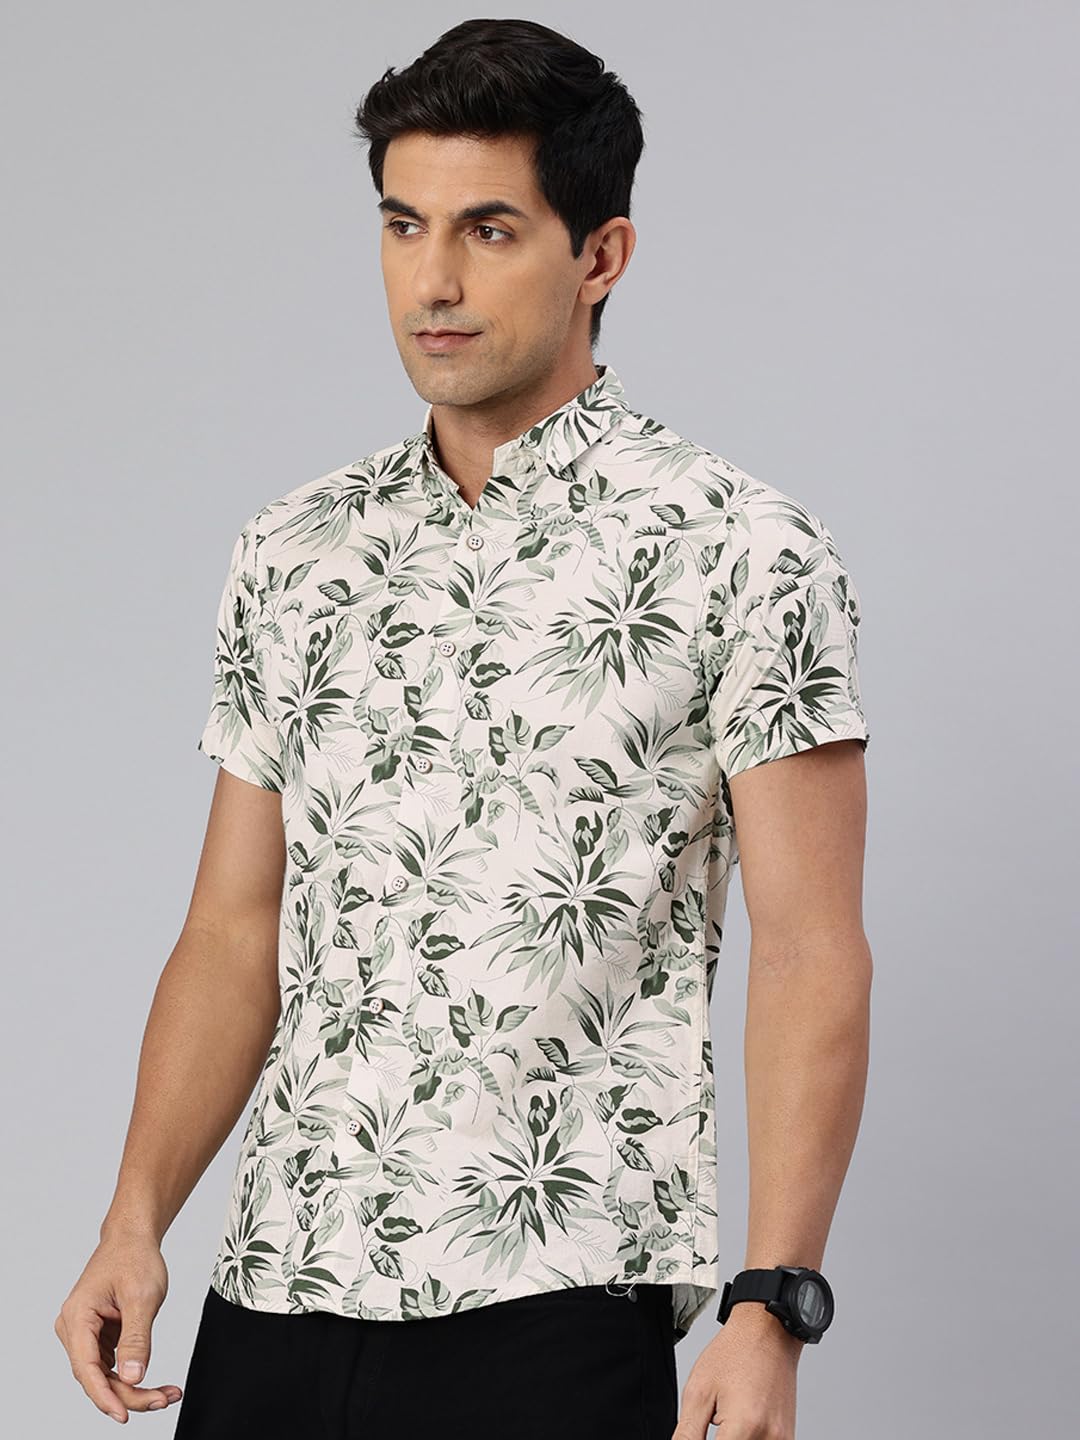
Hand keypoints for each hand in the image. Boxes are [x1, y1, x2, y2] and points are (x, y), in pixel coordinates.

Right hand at [54, 1229, 183, 1423]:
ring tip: (167, 1394)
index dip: (104, 1396)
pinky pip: (111, 1365)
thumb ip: (137, 1338)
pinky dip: (132, 1376)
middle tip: (164, 1399)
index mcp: (77, 1317)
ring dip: (133, 1389)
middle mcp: (74, 1329)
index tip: (124, 1415)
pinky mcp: (98, 1336)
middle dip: (129, 1394)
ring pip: (105, 1375)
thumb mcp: (142, 1297)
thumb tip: (133, 1377)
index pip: (86, 1368)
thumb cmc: (135, 1257)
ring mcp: (85, 1334)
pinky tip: (155, 1383)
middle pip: (97, 1377)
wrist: (133, 1237)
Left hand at [672, 1307, 801, 1437]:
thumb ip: (688, 1435)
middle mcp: (769, 1439)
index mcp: (744, 1428)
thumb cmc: (734, 1354)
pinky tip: (737, 1425)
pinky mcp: (787, 1439)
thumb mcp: (698, 1392)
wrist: (769, 1333)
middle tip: (712, 1420)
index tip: (696, 1434)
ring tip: (724, 1421)